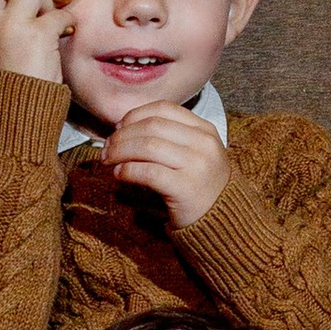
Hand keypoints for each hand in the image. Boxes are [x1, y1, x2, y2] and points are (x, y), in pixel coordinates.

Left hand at [105, 102, 233, 228]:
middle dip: (123, 135)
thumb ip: (169, 137)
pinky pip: (148, 172)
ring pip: (148, 146)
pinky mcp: (186, 188)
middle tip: (108, 147)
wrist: (222, 220)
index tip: (119, 128)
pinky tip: (119, 174)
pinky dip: (128, 171)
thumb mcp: (194, 153)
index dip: (134, 115)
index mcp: (205, 130)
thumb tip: (123, 128)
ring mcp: (197, 165)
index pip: (163, 109)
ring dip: (121, 151)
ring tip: (109, 160)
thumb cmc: (199, 186)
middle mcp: (203, 143)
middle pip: (152, 126)